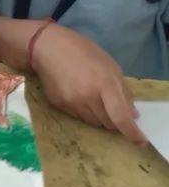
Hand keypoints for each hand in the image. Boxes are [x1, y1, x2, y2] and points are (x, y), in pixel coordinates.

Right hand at [31, 23, 144, 142]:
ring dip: (98, 116)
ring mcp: (71, 102)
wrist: (47, 46)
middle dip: (113, 119)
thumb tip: (132, 115)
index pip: (121, 117)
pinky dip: (83, 111)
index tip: (139, 140)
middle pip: (108, 123)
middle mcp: (88, 96)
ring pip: (93, 122)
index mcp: (105, 84)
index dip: (132, 132)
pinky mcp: (59, 104)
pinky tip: (77, 94)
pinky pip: (78, 117)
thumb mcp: (110, 66)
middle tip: (110, 107)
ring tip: (92, 97)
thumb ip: (123, 91)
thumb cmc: (83, 51)